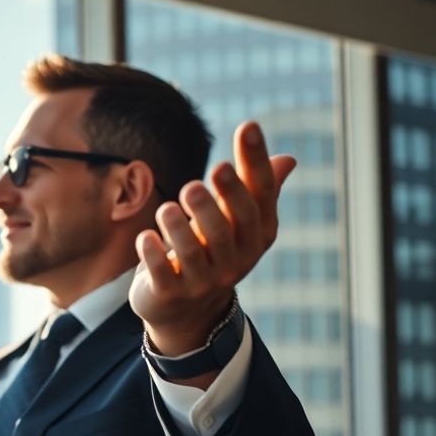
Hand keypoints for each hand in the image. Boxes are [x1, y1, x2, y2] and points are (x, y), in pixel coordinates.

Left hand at [129, 121, 296, 363]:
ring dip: (179, 226)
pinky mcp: (171, 294)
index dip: (255, 161)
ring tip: (167, 207)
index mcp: (257, 235)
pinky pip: (163, 274)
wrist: (186, 310)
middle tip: (209, 172)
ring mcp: (203, 280)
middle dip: (222, 199)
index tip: (248, 125)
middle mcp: (236, 260)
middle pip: (230, 227)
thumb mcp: (237, 225)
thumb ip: (257, 192)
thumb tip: (289, 159)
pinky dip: (154, 254)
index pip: (261, 195)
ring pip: (193, 251)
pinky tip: (146, 237)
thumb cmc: (213, 252)